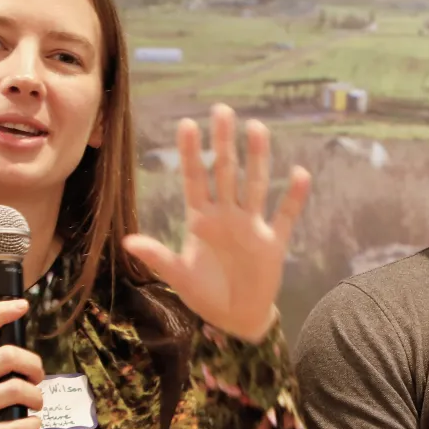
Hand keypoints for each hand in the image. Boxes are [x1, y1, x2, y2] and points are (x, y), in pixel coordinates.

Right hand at [0, 299, 43, 428]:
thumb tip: (13, 356)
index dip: (1, 311)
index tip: (22, 306)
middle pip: (8, 356)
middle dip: (34, 364)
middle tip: (36, 377)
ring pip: (17, 390)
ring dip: (36, 397)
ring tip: (35, 404)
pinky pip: (17, 427)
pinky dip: (32, 426)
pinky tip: (30, 425)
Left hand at [123, 104, 310, 342]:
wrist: (236, 318)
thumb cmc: (205, 294)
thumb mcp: (178, 276)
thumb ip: (157, 257)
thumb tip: (127, 241)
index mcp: (201, 220)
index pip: (195, 179)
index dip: (190, 154)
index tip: (186, 124)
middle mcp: (227, 216)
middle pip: (225, 173)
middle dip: (223, 143)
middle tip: (222, 110)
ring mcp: (251, 227)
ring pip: (255, 185)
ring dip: (257, 158)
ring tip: (257, 128)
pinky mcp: (273, 243)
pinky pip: (285, 216)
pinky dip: (294, 197)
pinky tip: (300, 173)